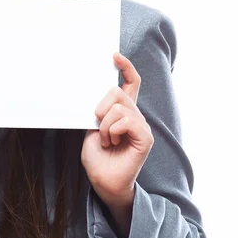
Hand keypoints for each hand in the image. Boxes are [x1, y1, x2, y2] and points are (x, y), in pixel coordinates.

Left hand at [81, 52, 153, 207]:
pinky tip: (113, 143)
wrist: (103, 181)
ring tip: (106, 141)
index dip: (125, 68)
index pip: (131, 83)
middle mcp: (135, 116)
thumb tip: (96, 91)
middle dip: (100, 109)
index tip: (114, 55)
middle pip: (116, 92)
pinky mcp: (145, 137)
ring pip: (118, 107)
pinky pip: (126, 120)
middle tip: (100, 131)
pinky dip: (112, 131)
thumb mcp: (92, 127)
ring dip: (104, 126)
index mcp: (124, 112)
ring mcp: (141, 125)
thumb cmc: (98, 158)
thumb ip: (99, 110)